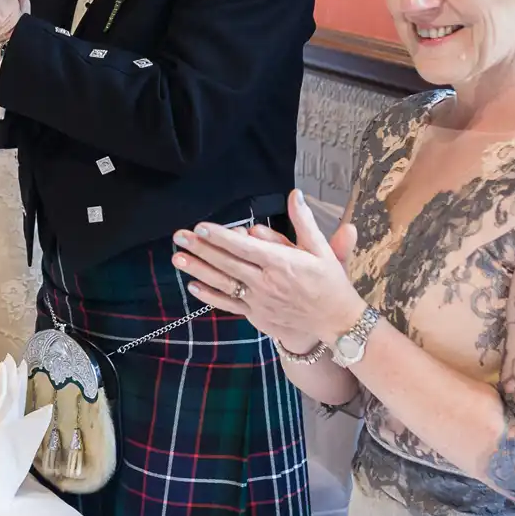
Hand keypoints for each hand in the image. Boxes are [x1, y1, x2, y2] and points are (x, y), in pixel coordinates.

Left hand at [171, 190, 365, 346]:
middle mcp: (267, 282)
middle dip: (201, 249)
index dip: (220, 237)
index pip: (244, 248)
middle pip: (228, 263)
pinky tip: (193, 286)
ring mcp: (259, 301)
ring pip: (223, 284)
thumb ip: (304, 222)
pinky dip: (210, 296)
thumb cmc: (330, 282)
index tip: (201, 227)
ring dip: (199, 270)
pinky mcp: (257, 316)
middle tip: (179, 236)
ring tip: (178, 258)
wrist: (336, 321)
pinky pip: (228, 304)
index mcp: (282, 263)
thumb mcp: (321, 249)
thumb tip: (295, 195)